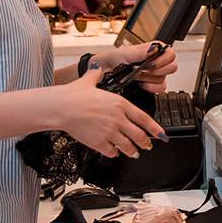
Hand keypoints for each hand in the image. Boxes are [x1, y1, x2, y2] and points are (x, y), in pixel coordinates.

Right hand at [50, 68, 164, 159]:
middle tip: (148, 146)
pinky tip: (114, 152)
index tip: (161, 135)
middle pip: (138, 135)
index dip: (155, 128)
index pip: (144, 118)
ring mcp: (109, 132)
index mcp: (120, 104)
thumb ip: (96, 76)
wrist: (60, 107)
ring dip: (132, 151)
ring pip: (127, 146)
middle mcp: (118, 119)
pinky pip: (111, 151)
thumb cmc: (72, 95)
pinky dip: (114, 153)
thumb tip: (97, 69)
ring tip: (134, 153)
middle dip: (146, 143)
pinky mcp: (98, 142)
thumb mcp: (88, 81)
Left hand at [91, 42, 177, 93]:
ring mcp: (154, 74)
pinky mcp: (151, 85)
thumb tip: (154, 48)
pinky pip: (161, 88)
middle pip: (172, 66)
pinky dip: (151, 88)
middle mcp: (155, 61)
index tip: (151, 62)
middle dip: (158, 70)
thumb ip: (140, 51)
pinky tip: (141, 84)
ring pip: (165, 78)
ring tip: (138, 76)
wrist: (102, 75)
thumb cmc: (110, 61)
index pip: (170, 52)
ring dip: (150, 78)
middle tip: (145, 70)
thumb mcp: (123, 53)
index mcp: (151, 50)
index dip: (164, 59)